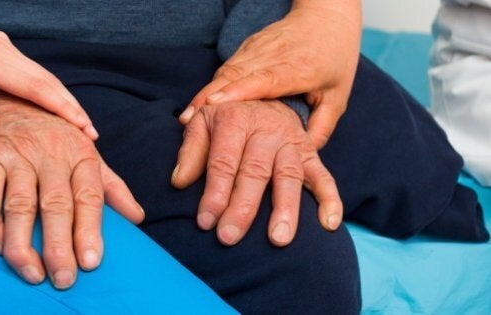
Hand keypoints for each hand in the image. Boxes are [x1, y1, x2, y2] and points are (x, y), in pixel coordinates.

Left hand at [0, 0, 96, 138]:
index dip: (60, 109)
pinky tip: (58, 103)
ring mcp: (3, 46)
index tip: (81, 127)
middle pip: (47, 81)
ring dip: (65, 98)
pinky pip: (33, 69)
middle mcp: (1, 51)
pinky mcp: (1, 45)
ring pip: (44, 74)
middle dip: (72, 107)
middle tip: (91, 133)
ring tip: (81, 122)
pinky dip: (50, 88)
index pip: (34, 88)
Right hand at [0, 89, 143, 288]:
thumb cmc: (53, 133)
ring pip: (20, 205)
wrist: (9, 98)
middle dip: (60, 245)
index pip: (89, 197)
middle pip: (56, 205)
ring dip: (24, 243)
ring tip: (32, 274)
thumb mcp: (87, 153)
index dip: (91, 230)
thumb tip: (138, 218)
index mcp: (81, 155)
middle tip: (64, 278)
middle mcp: (52, 154)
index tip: (91, 262)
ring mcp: (19, 155)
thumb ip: (112, 187)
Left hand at [172, 100, 341, 245]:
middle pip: (255, 171)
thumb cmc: (227, 117)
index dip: (214, 192)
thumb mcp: (202, 122)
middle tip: (230, 237)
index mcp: (235, 119)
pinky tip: (328, 224)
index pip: (223, 161)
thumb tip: (179, 182)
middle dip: (242, 207)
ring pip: (289, 176)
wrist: (264, 95)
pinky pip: (324, 176)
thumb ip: (190, 151)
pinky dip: (329, 199)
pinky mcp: (310, 153)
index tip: (205, 222)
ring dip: (285, 209)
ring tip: (277, 240)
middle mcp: (266, 129)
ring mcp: (291, 142)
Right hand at [180, 0, 360, 148]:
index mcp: (298, 68)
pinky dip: (211, 87)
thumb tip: (303, 157)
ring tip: (188, 118)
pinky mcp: (248, 46)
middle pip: (236, 75)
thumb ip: (321, 127)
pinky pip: (226, 68)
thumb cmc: (334, 58)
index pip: (265, 79)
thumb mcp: (338, 96)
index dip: (238, 92)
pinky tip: (199, 105)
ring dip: (205, 94)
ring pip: (226, 71)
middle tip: (189, 121)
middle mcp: (274, 55)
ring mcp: (258, 48)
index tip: (215, 105)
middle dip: (210, 97)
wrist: (326, 15)